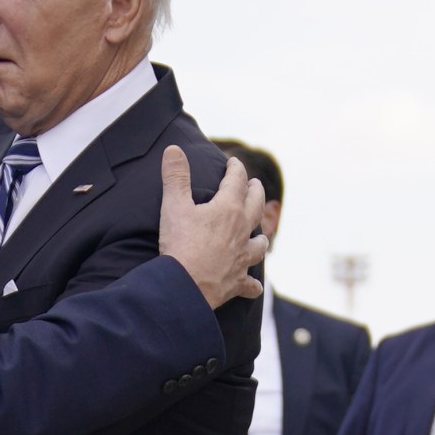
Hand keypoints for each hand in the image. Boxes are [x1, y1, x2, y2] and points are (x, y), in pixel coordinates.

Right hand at [158, 145, 266, 307]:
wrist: (184, 285)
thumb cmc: (180, 244)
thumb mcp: (173, 205)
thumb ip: (175, 176)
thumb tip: (174, 149)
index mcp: (228, 209)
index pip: (237, 181)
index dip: (235, 169)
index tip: (233, 162)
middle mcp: (242, 231)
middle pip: (256, 206)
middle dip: (256, 192)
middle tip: (255, 185)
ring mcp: (242, 257)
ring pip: (260, 244)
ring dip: (261, 237)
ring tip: (260, 234)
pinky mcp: (237, 281)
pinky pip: (250, 284)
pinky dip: (252, 284)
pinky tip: (254, 286)